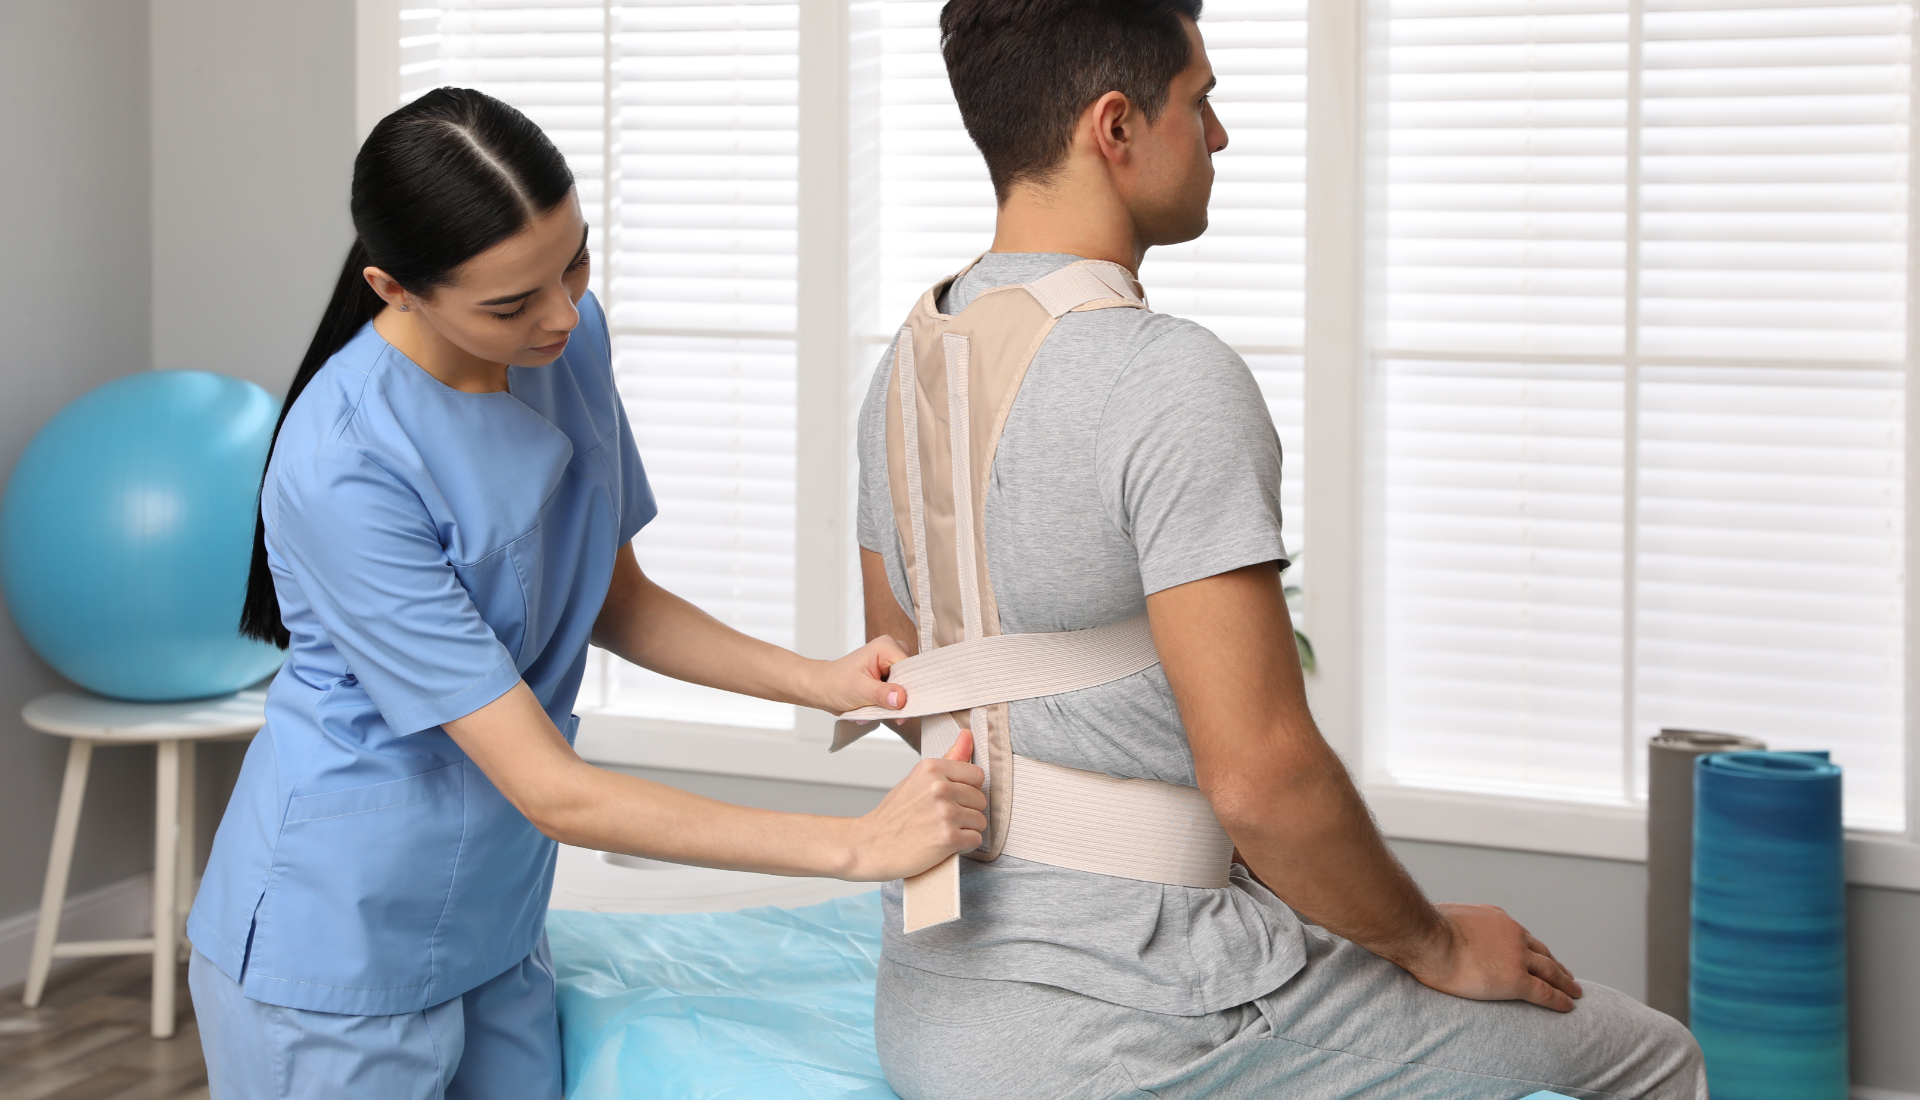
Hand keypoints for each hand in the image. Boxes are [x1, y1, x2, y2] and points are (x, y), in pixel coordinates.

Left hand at [808, 635, 910, 713]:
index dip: (908, 690)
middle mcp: (891, 652)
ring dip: (892, 704)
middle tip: (882, 710)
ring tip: (872, 708)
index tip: (902, 709)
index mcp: (886, 647)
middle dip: (899, 699)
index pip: (910, 669)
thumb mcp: (859, 690)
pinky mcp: (888, 676)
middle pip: (910, 679)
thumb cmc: (834, 684)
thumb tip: (901, 698)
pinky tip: (872, 707)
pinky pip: (898, 693)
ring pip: (905, 688)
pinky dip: (888, 705)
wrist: (821, 688)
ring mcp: (890, 664)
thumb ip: (882, 694)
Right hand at [843, 730, 986, 880]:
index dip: (967, 790)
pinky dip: (963, 846)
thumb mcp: (918, 779)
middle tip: (942, 818)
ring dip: (966, 830)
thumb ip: (949, 758)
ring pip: (980, 821)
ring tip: (942, 830)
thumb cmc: (895, 815)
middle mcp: (939, 787)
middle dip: (967, 812)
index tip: (951, 799)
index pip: (977, 775)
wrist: (871, 845)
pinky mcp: (948, 838)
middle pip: (981, 799)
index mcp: (931, 768)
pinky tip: (944, 844)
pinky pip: (976, 840)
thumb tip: (967, 735)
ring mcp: (945, 812)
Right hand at [1400, 903, 1582, 1011]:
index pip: (1522, 936)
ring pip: (1551, 971)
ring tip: (1575, 991)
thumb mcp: (1445, 917)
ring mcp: (1517, 957)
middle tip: (1568, 975)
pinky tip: (1569, 1006)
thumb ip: (1453, 926)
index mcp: (1497, 920)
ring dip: (1566, 982)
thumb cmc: (1426, 929)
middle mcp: (1513, 935)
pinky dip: (1560, 999)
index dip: (1534, 949)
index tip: (1541, 957)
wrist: (1429, 939)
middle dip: (1556, 964)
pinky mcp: (1516, 980)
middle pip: (1543, 952)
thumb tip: (1440, 931)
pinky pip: (1545, 992)